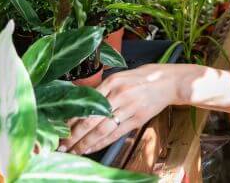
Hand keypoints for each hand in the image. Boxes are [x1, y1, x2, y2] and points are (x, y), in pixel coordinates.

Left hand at [59, 64, 180, 154]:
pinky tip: (91, 149)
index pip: (86, 104)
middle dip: (74, 135)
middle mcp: (120, 94)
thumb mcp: (121, 77)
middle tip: (62, 146)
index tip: (59, 130)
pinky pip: (116, 133)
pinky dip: (102, 143)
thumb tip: (82, 107)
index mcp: (112, 81)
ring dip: (85, 143)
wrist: (169, 81)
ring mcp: (130, 107)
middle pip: (91, 119)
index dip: (71, 119)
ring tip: (73, 151)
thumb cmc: (144, 77)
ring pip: (102, 129)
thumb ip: (104, 90)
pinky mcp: (138, 118)